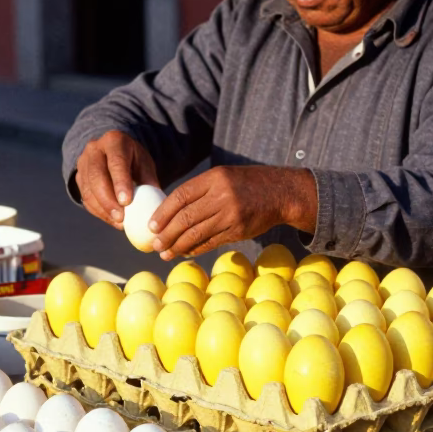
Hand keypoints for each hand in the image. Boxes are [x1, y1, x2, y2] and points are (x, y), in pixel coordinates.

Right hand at [75, 131, 160, 227]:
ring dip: (103, 209)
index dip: (120, 182)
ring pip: (88, 189)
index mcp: (114, 141)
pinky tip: (112, 220)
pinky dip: (98, 212)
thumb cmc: (133, 160)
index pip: (116, 162)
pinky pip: (85, 198)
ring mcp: (83, 163)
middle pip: (97, 176)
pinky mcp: (78, 177)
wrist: (111, 151)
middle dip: (108, 200)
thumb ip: (148, 181)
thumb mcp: (143, 164)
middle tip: (121, 218)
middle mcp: (94, 149)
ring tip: (119, 223)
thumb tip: (154, 205)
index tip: (127, 202)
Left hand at [149, 165, 317, 258]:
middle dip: (167, 233)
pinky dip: (196, 249)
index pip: (181, 196)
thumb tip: (169, 212)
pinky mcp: (239, 230)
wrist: (280, 192)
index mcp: (214, 178)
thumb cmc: (245, 184)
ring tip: (165, 253)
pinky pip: (211, 242)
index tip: (151, 225)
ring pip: (197, 233)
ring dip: (178, 246)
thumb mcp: (223, 177)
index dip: (163, 212)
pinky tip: (185, 253)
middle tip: (155, 244)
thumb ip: (199, 190)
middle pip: (186, 217)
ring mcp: (231, 214)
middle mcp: (222, 195)